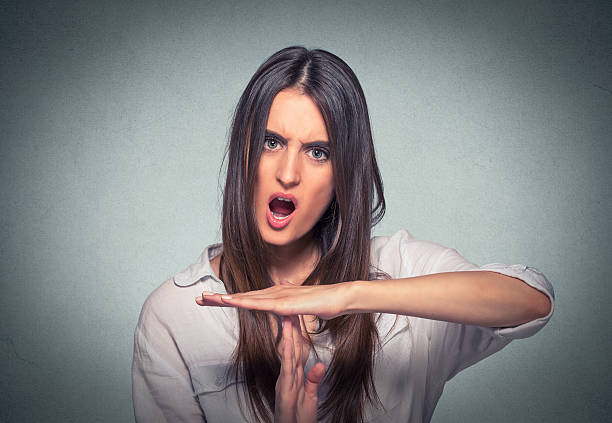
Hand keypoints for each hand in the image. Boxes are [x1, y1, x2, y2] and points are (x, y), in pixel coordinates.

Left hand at [195, 281, 353, 319]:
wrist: (340, 298)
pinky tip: (228, 301)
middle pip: (242, 296)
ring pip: (246, 298)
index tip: (212, 301)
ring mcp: (278, 297)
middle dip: (219, 298)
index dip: (230, 300)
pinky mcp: (283, 303)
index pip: (248, 299)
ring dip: (224, 299)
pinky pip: (259, 304)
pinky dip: (241, 302)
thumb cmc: (324, 303)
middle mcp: (274, 292)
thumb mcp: (302, 309)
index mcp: (276, 296)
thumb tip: (286, 309)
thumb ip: (292, 309)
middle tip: (198, 299)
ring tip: (205, 299)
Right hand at [275, 316, 324, 422]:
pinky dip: (287, 354)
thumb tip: (319, 364)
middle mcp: (286, 375)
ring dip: (287, 335)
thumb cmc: (298, 418)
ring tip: (287, 316)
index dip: (297, 332)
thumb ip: (313, 379)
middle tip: (290, 307)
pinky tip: (288, 342)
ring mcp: (284, 382)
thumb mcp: (310, 396)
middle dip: (290, 327)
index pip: (296, 349)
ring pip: (286, 353)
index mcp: (293, 375)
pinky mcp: (284, 390)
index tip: (298, 316)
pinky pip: (287, 368)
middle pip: (290, 347)